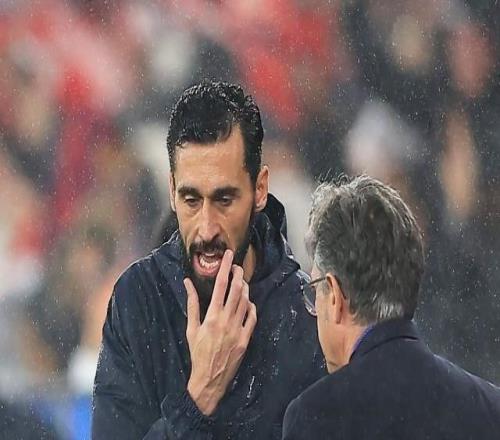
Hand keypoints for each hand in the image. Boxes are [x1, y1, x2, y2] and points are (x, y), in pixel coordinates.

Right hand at [184, 249, 256, 415]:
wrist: (209, 379)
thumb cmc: (197, 352)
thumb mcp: (191, 328)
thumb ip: (192, 303)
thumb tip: (187, 282)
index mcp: (211, 316)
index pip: (220, 285)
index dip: (225, 267)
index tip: (228, 255)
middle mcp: (226, 321)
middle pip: (237, 290)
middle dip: (238, 274)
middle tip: (237, 265)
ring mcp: (238, 330)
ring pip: (246, 301)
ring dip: (245, 288)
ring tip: (241, 282)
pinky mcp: (246, 339)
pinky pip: (252, 317)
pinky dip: (251, 306)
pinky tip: (248, 302)